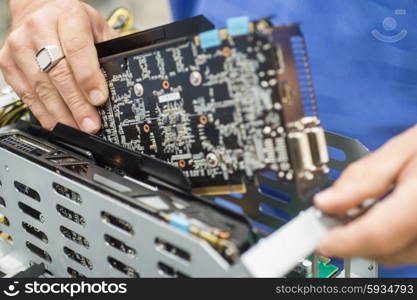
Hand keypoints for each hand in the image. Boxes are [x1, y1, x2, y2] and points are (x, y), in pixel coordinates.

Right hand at [0, 0, 117, 131]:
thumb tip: (120, 83)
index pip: (77, 49)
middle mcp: (39, 29)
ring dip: (62, 113)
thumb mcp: (96, 27)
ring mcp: (20, 47)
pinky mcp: (8, 63)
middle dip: (77, 104)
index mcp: (67, 16)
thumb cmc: (70, 20)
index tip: (99, 99)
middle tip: (91, 123)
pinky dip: (44, 113)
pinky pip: (27, 94)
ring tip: (78, 128)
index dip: (88, 78)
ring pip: (41, 87)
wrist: (38, 9)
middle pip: (59, 73)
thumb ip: (107, 51)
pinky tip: (58, 123)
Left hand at [315, 125, 416, 265]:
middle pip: (385, 251)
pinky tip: (383, 217)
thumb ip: (363, 177)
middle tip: (332, 219)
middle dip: (352, 240)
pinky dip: (390, 240)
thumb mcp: (403, 150)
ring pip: (397, 256)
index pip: (376, 234)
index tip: (320, 240)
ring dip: (370, 241)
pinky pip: (411, 251)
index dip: (342, 241)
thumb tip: (326, 202)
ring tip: (361, 212)